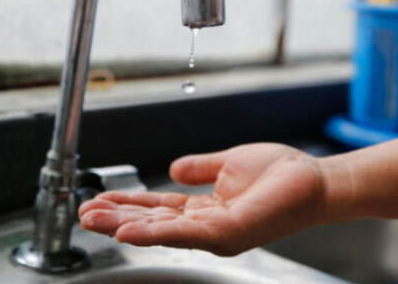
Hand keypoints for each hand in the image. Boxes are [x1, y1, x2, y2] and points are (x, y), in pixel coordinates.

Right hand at [78, 143, 328, 255]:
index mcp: (207, 209)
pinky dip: (154, 233)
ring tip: (94, 222)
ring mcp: (219, 233)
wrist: (314, 177)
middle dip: (118, 219)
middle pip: (155, 223)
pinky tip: (127, 231)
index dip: (129, 206)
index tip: (99, 200)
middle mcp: (208, 226)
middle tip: (84, 213)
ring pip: (163, 231)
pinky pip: (186, 233)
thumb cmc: (280, 173)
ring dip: (126, 227)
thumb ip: (201, 168)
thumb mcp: (229, 164)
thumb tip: (173, 167)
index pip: (159, 210)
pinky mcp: (231, 233)